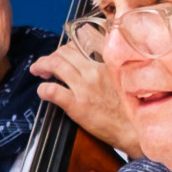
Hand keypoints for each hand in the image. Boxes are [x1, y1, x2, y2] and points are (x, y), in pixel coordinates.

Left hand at [28, 30, 128, 156]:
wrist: (134, 130)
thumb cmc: (129, 106)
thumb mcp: (122, 76)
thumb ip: (107, 63)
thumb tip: (90, 54)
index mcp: (107, 62)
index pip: (82, 41)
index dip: (68, 46)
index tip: (64, 52)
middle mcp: (95, 71)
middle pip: (65, 52)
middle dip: (51, 55)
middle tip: (45, 64)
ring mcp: (85, 88)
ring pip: (56, 65)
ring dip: (41, 65)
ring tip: (38, 70)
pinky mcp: (77, 105)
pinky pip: (53, 90)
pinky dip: (43, 89)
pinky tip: (42, 91)